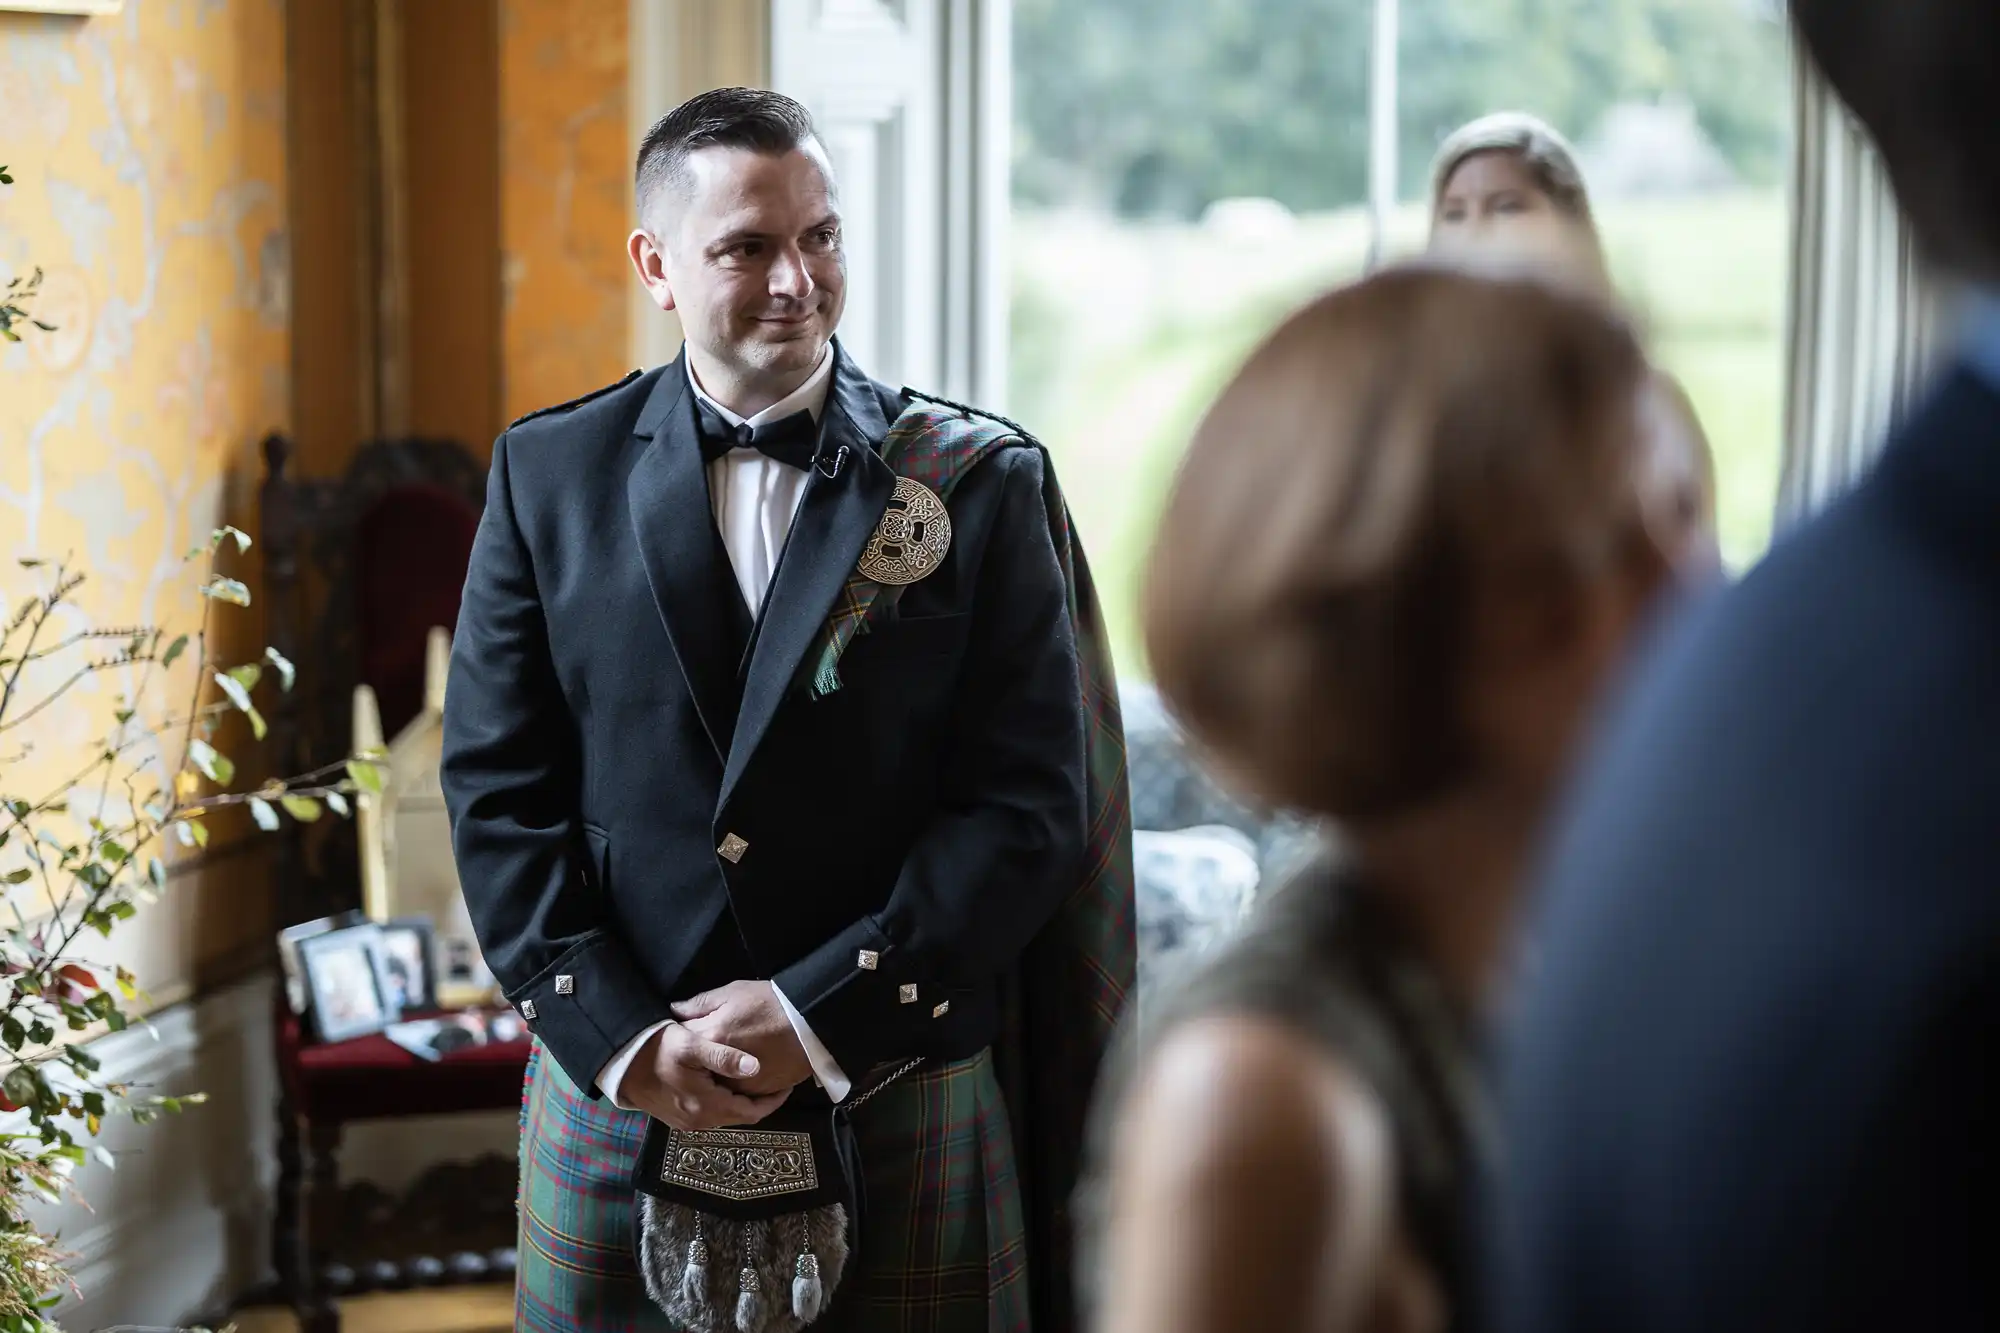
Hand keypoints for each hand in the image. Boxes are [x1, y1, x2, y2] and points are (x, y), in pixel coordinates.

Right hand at [617, 1021, 790, 1130]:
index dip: (773, 1101)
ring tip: (755, 1079)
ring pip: (726, 1116)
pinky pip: (712, 1113)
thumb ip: (723, 1056)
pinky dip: (725, 1101)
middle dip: (759, 1100)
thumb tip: (755, 1067)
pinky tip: (728, 1083)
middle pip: (740, 1116)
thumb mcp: (691, 1045)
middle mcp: (698, 1121)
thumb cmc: (657, 1048)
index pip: (752, 1112)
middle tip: (774, 1079)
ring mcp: (687, 1122)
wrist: (621, 1062)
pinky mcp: (678, 1118)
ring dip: (742, 1101)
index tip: (787, 1085)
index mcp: (705, 1106)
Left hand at [672, 979, 814, 1096]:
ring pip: (715, 1085)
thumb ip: (701, 1003)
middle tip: (699, 1049)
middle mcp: (720, 1067)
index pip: (681, 1039)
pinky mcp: (757, 1092)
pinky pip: (738, 1093)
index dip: (680, 1034)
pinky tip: (738, 1071)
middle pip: (695, 1068)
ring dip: (712, 1076)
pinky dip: (735, 1084)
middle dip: (693, 1060)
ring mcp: (739, 1083)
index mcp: (711, 1037)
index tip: (682, 1030)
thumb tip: (676, 1010)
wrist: (812, 1022)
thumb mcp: (734, 991)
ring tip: (719, 1061)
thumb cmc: (772, 1002)